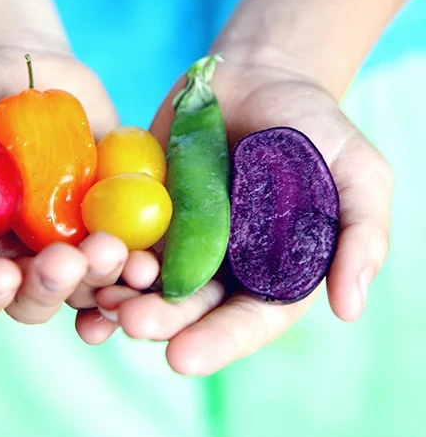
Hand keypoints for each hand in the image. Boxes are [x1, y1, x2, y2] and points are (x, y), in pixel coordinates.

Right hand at [0, 44, 129, 323]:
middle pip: (36, 299)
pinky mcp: (111, 217)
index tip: (0, 272)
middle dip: (51, 287)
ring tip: (115, 252)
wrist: (19, 63)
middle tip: (66, 260)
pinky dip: (140, 265)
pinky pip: (129, 253)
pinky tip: (150, 264)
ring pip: (87, 284)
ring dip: (103, 279)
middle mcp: (21, 256)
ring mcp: (70, 240)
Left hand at [76, 58, 392, 374]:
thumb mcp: (357, 173)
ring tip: (98, 301)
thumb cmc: (315, 127)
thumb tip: (349, 307)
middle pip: (187, 306)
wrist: (258, 78)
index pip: (246, 320)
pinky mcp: (141, 206)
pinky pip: (117, 235)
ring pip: (145, 279)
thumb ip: (361, 234)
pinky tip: (75, 263)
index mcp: (269, 272)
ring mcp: (176, 236)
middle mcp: (219, 264)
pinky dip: (98, 253)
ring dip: (120, 294)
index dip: (217, 342)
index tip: (182, 358)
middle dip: (159, 319)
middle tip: (131, 322)